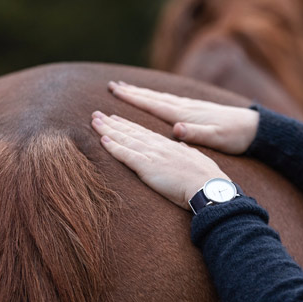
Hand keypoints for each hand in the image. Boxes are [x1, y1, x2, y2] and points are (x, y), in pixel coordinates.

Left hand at [91, 111, 228, 209]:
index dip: (128, 125)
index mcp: (169, 145)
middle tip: (97, 114)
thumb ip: (187, 151)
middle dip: (112, 122)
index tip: (116, 118)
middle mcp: (158, 146)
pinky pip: (126, 155)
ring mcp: (152, 154)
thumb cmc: (206, 177)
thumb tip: (181, 146)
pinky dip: (113, 147)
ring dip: (107, 130)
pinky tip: (102, 140)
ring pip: (125, 139)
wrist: (208, 187)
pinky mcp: (147, 166)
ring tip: (94, 121)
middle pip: (130, 131)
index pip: (143, 132)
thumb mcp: (197, 159)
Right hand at [108, 81, 258, 154]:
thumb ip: (196, 134)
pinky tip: (154, 97)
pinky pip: (169, 101)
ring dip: (142, 93)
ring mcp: (190, 107)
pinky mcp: (196, 110)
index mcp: (185, 116)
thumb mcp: (216, 139)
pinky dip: (156, 97)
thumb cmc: (234, 137)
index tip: (116, 91)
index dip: (134, 98)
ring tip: (126, 88)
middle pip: (153, 97)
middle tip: (112, 85)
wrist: (253, 128)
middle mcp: (185, 108)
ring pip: (160, 97)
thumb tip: (176, 129)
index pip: (153, 105)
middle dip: (132, 92)